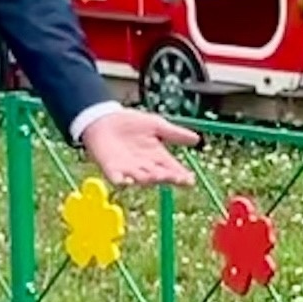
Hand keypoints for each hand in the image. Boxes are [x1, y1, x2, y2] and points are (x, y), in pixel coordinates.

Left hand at [80, 106, 197, 187]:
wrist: (104, 119)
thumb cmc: (131, 123)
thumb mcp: (156, 125)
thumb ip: (175, 134)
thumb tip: (197, 139)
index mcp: (158, 157)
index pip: (173, 170)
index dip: (181, 176)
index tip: (190, 180)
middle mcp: (146, 167)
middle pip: (159, 176)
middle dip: (167, 177)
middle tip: (174, 177)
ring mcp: (129, 170)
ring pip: (142, 179)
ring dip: (149, 178)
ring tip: (156, 175)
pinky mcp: (112, 171)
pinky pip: (118, 180)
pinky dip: (122, 182)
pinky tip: (127, 181)